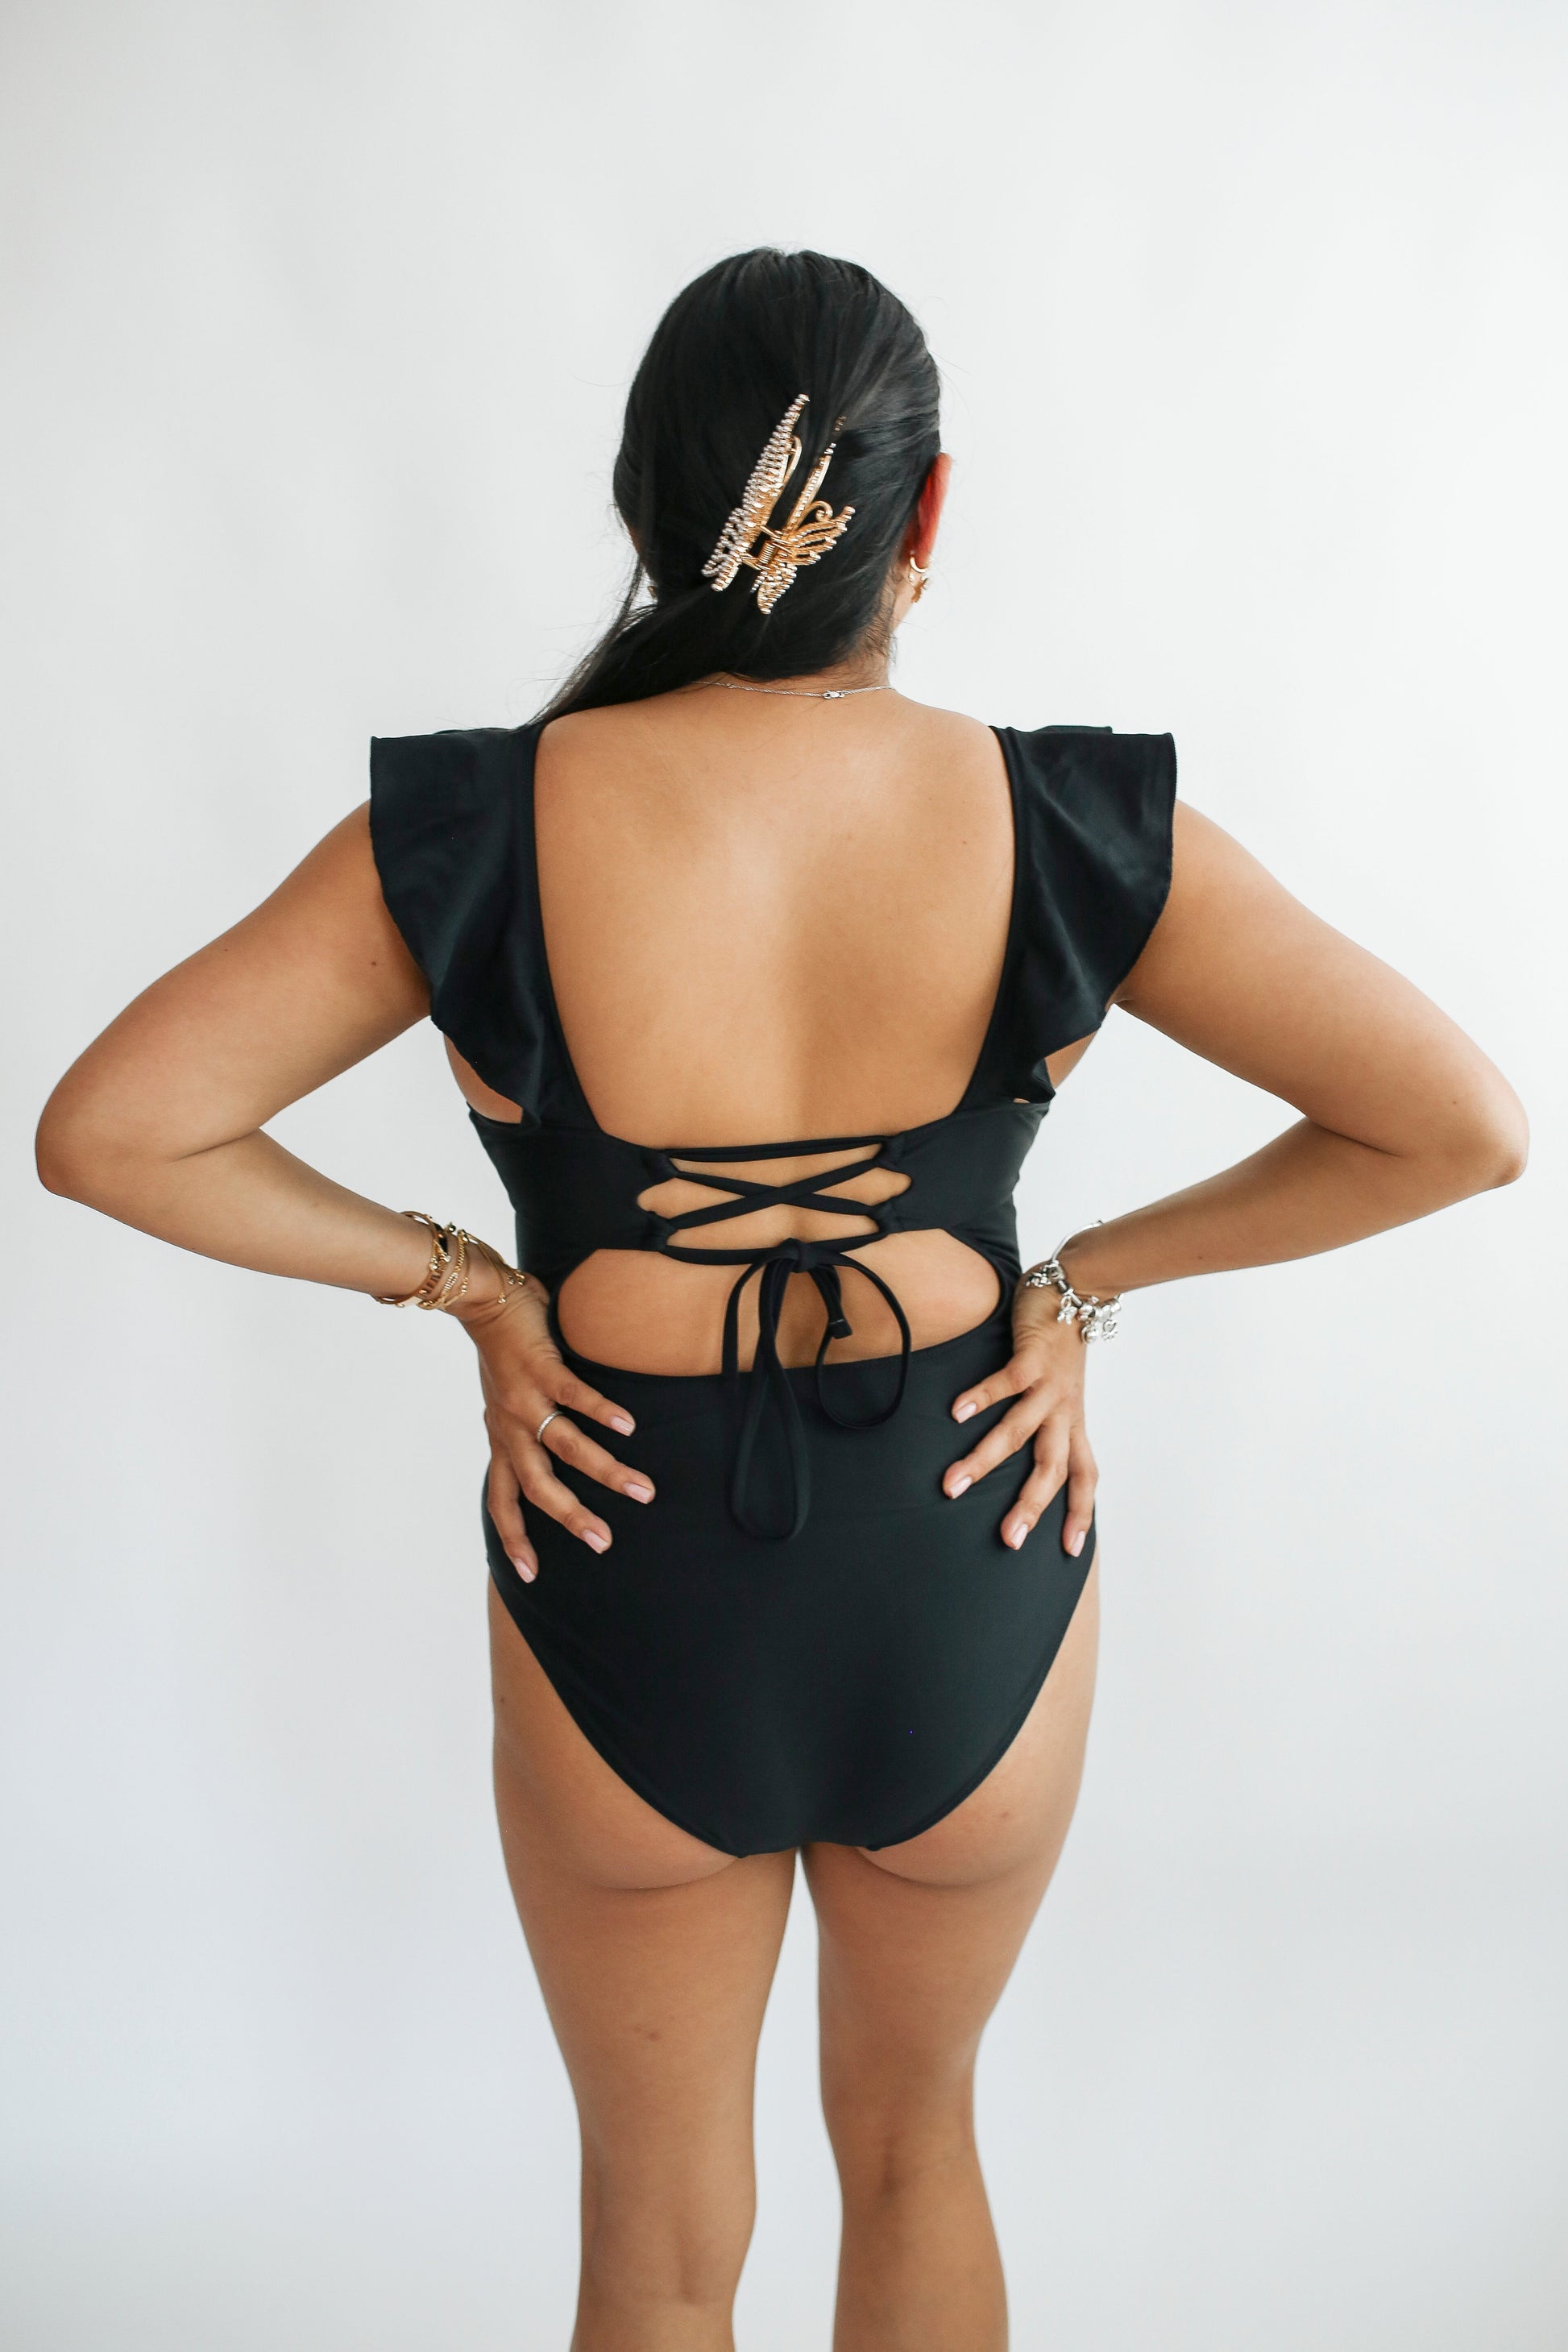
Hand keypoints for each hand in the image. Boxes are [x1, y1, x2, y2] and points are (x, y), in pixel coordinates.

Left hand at [453, 1279, 655, 1579]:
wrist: (480, 1299)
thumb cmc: (501, 1350)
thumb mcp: (504, 1401)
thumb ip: (525, 1426)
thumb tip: (553, 1445)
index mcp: (500, 1438)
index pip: (501, 1500)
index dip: (514, 1537)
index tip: (530, 1574)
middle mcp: (509, 1427)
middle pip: (538, 1487)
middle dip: (571, 1518)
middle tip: (604, 1542)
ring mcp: (525, 1400)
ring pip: (565, 1448)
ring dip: (605, 1471)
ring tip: (641, 1489)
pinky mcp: (542, 1369)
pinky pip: (575, 1398)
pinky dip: (602, 1414)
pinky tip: (630, 1427)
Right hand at [943, 1279, 1095, 1554]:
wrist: (1079, 1289)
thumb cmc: (1062, 1347)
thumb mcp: (1062, 1394)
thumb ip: (1047, 1424)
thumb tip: (1021, 1459)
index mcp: (1072, 1423)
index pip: (1084, 1477)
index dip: (1081, 1513)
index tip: (1072, 1551)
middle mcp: (1064, 1411)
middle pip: (1052, 1467)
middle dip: (1030, 1505)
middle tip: (1008, 1540)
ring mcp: (1049, 1385)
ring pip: (1020, 1431)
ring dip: (986, 1460)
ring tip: (952, 1484)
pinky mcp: (1032, 1357)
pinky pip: (1007, 1383)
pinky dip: (982, 1398)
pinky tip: (956, 1413)